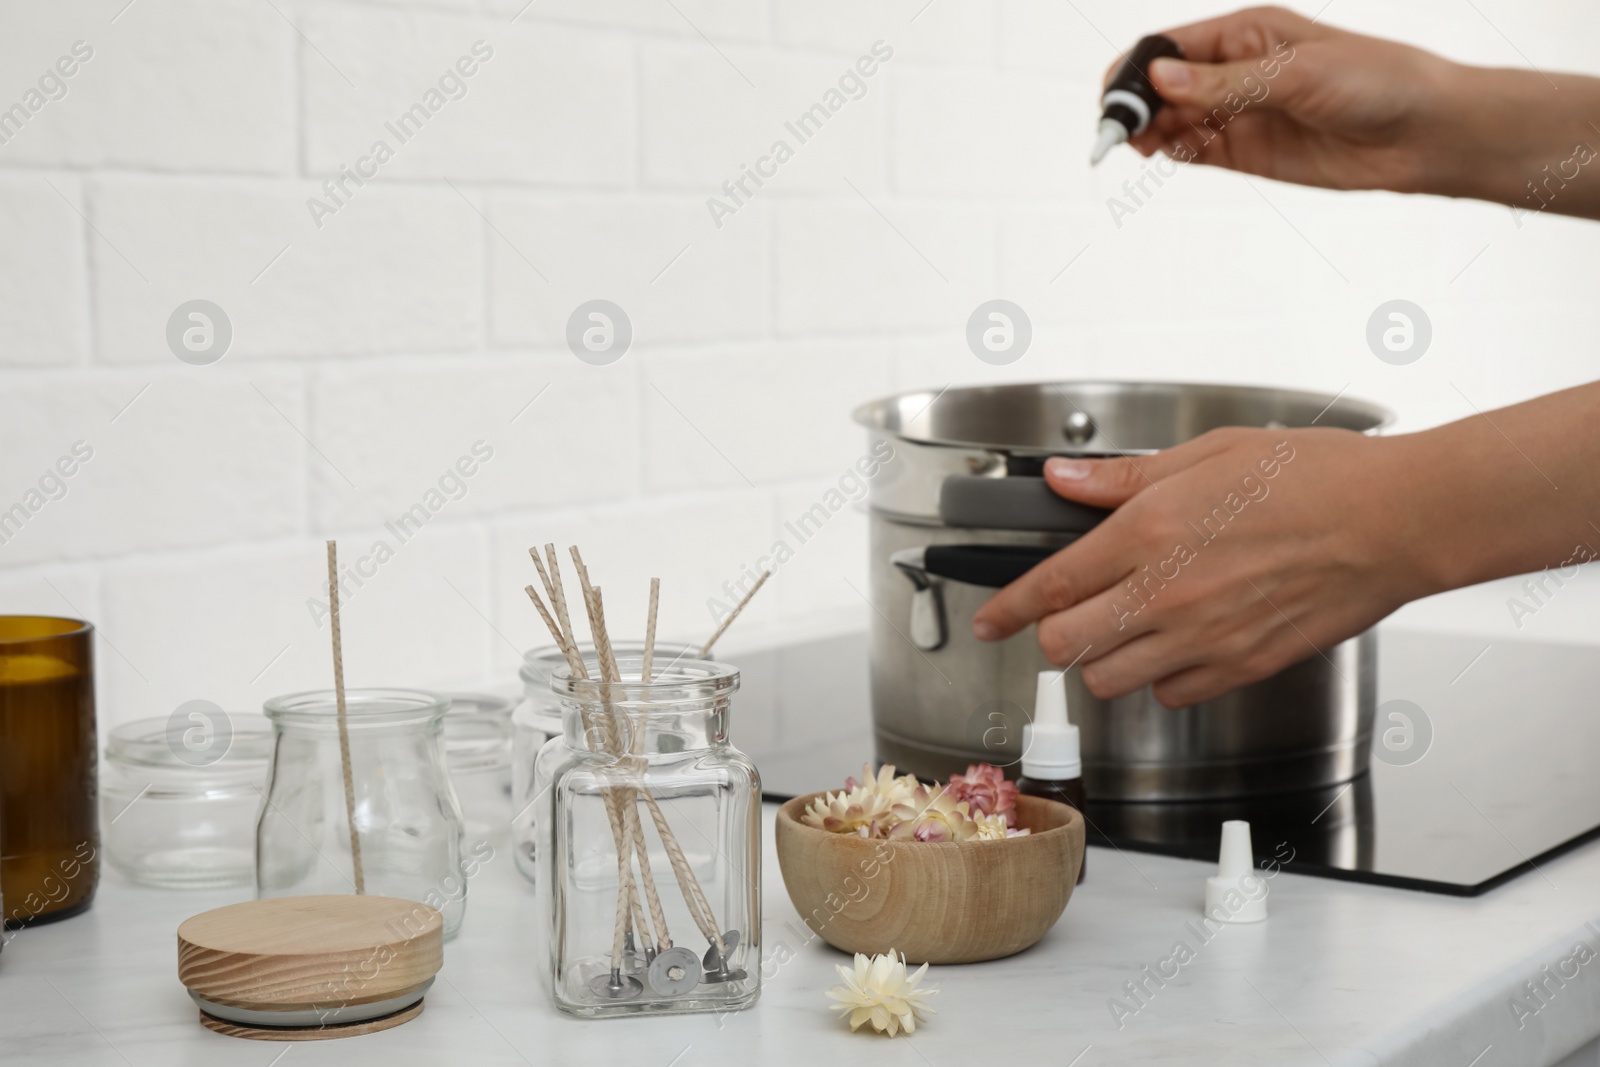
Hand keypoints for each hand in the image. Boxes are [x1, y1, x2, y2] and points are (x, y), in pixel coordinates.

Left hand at [970, 427, 1427, 707]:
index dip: (1006, 610)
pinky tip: (1179, 645)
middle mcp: (1167, 593)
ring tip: (1127, 629)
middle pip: (1067, 645)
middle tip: (1067, 618)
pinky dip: (1163, 679)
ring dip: (1105, 659)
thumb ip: (1125, 479)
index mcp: (1150, 532)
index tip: (989, 621)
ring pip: (1111, 680)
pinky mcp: (1241, 668)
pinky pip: (1172, 695)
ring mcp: (1203, 638)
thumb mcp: (1208, 454)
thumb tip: (1065, 480)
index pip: (1049, 586)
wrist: (1394, 521)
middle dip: (1053, 636)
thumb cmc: (1314, 477)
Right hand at [1112, 6, 1599, 214]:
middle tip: (1118, 131)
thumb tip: (1161, 77)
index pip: (1170, 46)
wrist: (1424, 132)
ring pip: (1172, 119)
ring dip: (1148, 130)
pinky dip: (1171, 151)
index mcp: (1246, 35)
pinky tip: (1161, 153)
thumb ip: (1225, 83)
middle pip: (1162, 84)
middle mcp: (1236, 71)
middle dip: (1134, 103)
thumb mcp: (1296, 74)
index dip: (1136, 69)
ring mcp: (1239, 112)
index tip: (1117, 99)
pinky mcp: (1247, 151)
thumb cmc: (1376, 82)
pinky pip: (1193, 149)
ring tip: (1138, 145)